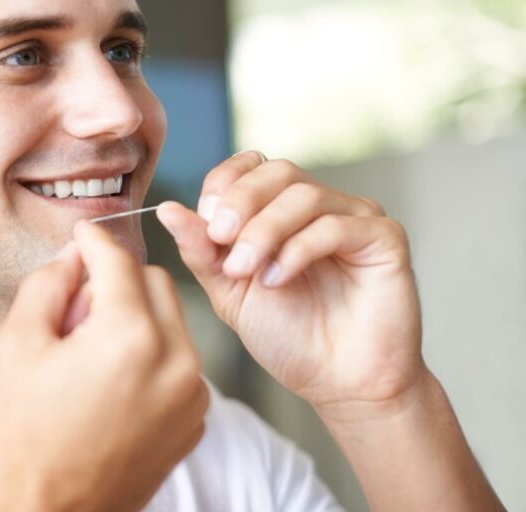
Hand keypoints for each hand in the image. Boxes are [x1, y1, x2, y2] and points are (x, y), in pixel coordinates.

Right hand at [0, 221, 207, 511]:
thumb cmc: (27, 433)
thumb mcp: (16, 345)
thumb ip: (47, 284)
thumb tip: (73, 255)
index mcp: (130, 336)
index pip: (119, 261)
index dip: (94, 241)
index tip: (81, 234)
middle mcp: (175, 359)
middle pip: (156, 281)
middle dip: (118, 279)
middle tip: (78, 307)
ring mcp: (192, 392)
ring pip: (173, 318)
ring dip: (138, 314)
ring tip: (94, 348)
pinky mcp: (195, 417)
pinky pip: (180, 359)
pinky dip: (153, 352)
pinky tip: (114, 379)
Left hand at [156, 151, 426, 414]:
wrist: (340, 386)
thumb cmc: (289, 338)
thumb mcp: (229, 290)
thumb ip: (201, 250)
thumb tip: (167, 209)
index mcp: (280, 210)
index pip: (250, 166)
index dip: (223, 184)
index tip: (205, 221)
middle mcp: (320, 206)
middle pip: (277, 172)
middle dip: (240, 203)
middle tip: (221, 239)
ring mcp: (355, 218)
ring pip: (304, 195)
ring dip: (264, 230)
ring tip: (246, 271)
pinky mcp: (384, 238)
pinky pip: (337, 225)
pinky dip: (298, 248)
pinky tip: (278, 279)